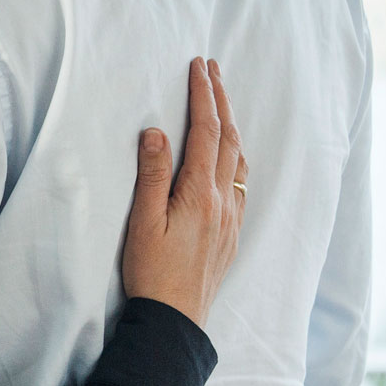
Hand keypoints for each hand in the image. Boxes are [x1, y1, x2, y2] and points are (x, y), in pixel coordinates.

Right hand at [120, 58, 246, 325]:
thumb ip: (152, 174)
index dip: (203, 96)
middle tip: (213, 70)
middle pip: (229, 139)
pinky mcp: (231, 233)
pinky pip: (242, 183)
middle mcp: (223, 202)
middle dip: (222, 100)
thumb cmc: (152, 272)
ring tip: (222, 104)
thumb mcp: (143, 221)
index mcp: (201, 194)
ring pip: (240, 160)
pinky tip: (230, 157)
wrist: (176, 319)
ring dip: (232, 126)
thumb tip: (157, 130)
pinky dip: (237, 156)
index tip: (199, 66)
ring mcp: (231, 218)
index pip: (206, 132)